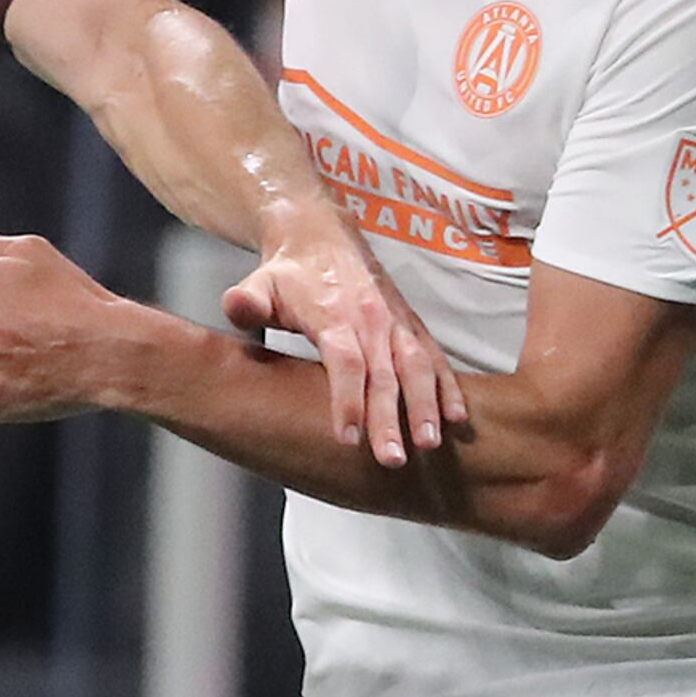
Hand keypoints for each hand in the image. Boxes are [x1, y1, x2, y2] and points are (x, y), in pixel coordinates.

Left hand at [224, 210, 465, 464]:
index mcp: (334, 314)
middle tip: (392, 459)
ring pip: (418, 367)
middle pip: (385, 374)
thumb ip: (246, 301)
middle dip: (390, 418)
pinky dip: (449, 387)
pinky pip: (435, 358)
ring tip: (430, 443)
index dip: (348, 399)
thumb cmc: (287, 273)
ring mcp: (396, 323)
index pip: (345, 361)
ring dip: (426, 406)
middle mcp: (371, 319)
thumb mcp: (257, 283)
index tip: (348, 437)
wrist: (321, 237)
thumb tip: (237, 306)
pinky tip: (458, 417)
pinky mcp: (411, 326)